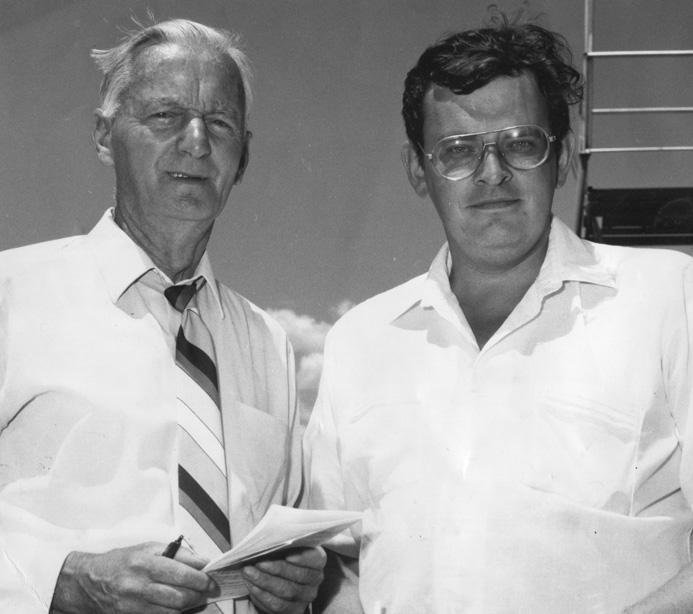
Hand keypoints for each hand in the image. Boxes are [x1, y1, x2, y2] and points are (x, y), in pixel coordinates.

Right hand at [50, 542, 214, 613]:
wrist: (88, 582)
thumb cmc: (121, 561)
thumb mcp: (148, 548)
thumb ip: (176, 553)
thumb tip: (201, 561)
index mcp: (145, 562)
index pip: (181, 572)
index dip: (201, 577)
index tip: (213, 577)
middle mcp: (139, 585)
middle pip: (179, 596)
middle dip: (200, 594)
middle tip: (210, 590)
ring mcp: (134, 604)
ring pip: (172, 611)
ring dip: (191, 606)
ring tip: (199, 598)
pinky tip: (182, 607)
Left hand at [242, 546, 326, 613]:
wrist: (281, 577)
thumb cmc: (283, 556)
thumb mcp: (287, 547)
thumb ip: (282, 543)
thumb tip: (267, 540)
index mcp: (318, 560)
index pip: (316, 558)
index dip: (303, 558)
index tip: (287, 555)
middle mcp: (316, 579)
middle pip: (298, 575)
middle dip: (276, 569)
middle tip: (257, 562)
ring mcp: (306, 596)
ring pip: (286, 591)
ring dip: (265, 581)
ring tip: (249, 572)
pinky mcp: (295, 610)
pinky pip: (278, 605)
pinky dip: (262, 595)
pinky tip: (252, 586)